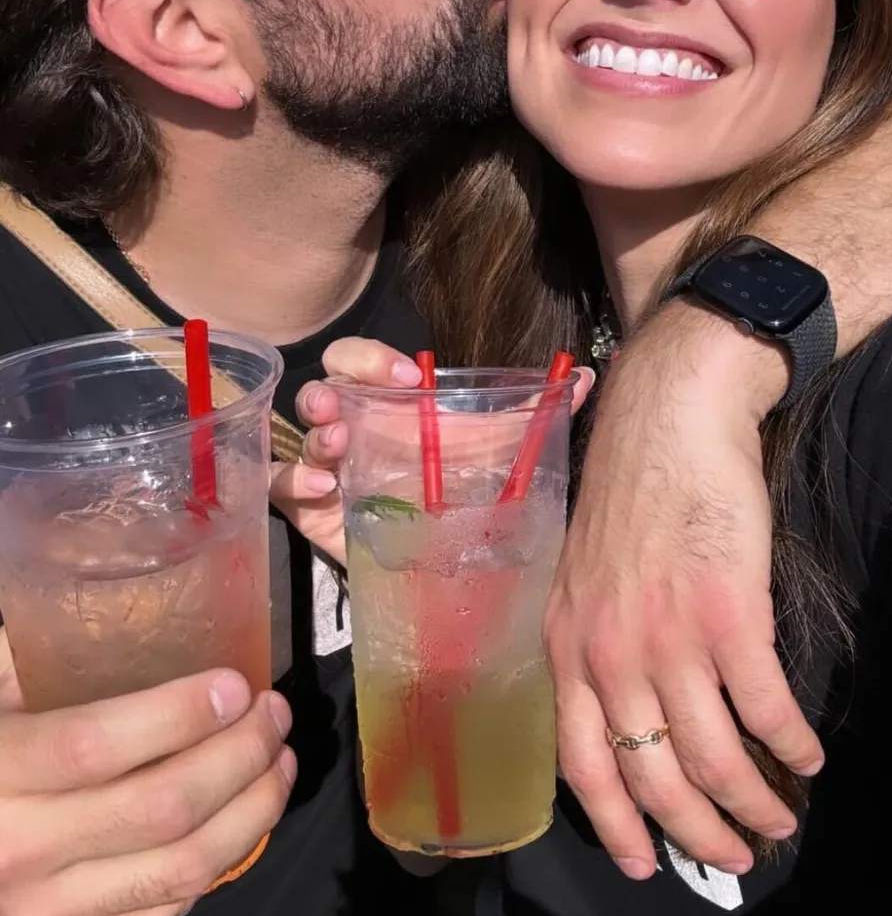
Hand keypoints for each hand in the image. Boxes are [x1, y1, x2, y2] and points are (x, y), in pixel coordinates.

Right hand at [0, 632, 293, 915]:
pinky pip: (170, 909)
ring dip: (254, 810)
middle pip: (163, 808)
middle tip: (274, 715)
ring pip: (186, 867)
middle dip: (241, 754)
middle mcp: (18, 853)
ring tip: (278, 762)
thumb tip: (139, 591)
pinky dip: (221, 859)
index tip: (237, 685)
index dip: (179, 714)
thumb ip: (45, 651)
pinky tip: (239, 816)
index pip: (97, 746)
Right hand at [269, 338, 594, 562]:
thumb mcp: (494, 449)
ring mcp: (328, 470)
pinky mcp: (313, 513)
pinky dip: (294, 486)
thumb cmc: (459, 489)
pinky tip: (321, 490)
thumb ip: (536, 414)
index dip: (372, 359)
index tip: (405, 378)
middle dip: (326, 391)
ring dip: (313, 436)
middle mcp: (351, 429)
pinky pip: (284, 492)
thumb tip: (584, 378)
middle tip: (341, 407)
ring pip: (301, 439)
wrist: (440, 556)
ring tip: (334, 447)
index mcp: (386, 406)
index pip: (359, 361)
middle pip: (321, 389)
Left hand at [544, 301, 823, 879]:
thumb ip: (589, 641)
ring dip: (752, 801)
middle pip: (653, 774)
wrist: (668, 419)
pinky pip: (764, 706)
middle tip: (733, 859)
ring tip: (779, 820)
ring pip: (712, 755)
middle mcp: (609, 652)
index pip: (582, 762)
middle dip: (697, 833)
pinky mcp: (728, 613)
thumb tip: (621, 708)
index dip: (614, 824)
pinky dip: (790, 743)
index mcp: (566, 645)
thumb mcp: (577, 573)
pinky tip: (808, 756)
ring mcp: (668, 636)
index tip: (640, 864)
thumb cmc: (628, 489)